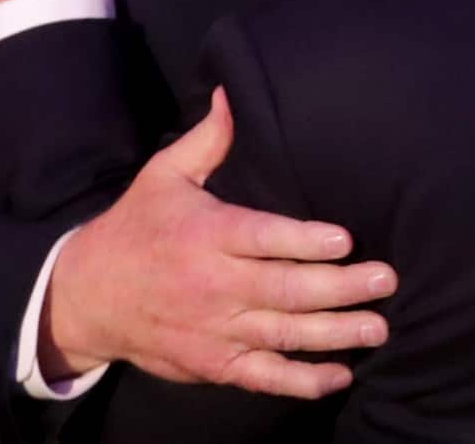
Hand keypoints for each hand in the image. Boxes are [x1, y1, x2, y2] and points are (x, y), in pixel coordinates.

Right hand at [41, 89, 394, 392]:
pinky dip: (302, 381)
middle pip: (285, 289)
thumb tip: (231, 93)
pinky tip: (340, 374)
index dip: (305, 241)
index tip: (346, 239)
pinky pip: (263, 377)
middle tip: (386, 280)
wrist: (87, 297)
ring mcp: (214, 330)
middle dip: (341, 288)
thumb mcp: (164, 175)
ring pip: (283, 335)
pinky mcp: (213, 364)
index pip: (263, 238)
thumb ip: (208, 139)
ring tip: (377, 326)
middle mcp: (213, 285)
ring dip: (335, 333)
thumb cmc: (136, 228)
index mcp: (206, 234)